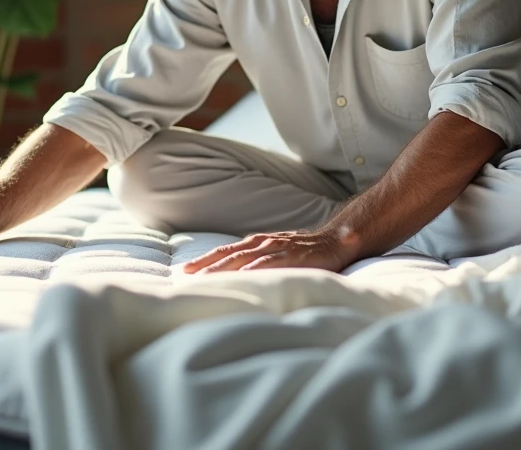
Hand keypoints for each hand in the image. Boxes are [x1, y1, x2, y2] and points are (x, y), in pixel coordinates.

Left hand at [183, 228, 359, 273]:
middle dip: (207, 265)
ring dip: (224, 267)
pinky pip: (273, 262)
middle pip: (229, 255)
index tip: (184, 271)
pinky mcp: (295, 256)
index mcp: (256, 244)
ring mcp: (278, 248)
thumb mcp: (275, 255)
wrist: (336, 240)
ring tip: (206, 277)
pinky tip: (245, 275)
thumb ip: (257, 264)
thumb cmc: (303, 251)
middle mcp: (263, 243)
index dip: (205, 260)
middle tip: (186, 276)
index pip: (225, 252)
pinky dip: (257, 268)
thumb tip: (234, 280)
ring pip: (246, 258)